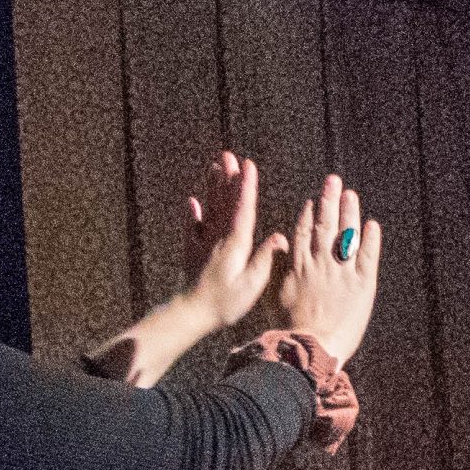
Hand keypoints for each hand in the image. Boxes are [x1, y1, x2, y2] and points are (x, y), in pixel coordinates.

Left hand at [180, 152, 287, 329]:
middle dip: (229, 178)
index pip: (243, 209)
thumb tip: (279, 236)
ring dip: (213, 188)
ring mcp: (203, 244)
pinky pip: (192, 229)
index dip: (246, 186)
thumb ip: (265, 258)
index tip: (249, 165)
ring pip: (210, 210)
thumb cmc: (224, 303)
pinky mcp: (192, 253)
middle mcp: (218, 239)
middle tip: (229, 155)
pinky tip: (192, 202)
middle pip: (225, 203)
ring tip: (215, 167)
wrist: (190, 314)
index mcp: (235, 244)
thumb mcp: (252, 285)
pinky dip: (192, 214)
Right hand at [279, 174, 383, 363]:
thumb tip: (277, 242)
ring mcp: (342, 272)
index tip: (313, 198)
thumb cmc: (288, 328)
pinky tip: (372, 224)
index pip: (303, 231)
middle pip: (325, 225)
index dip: (309, 213)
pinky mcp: (363, 284)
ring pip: (345, 235)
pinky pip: (367, 256)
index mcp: (298, 266)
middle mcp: (321, 263)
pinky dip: (370, 239)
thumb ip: (276, 267)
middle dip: (329, 201)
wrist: (310, 348)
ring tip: (350, 194)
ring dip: (349, 213)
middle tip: (334, 180)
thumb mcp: (271, 295)